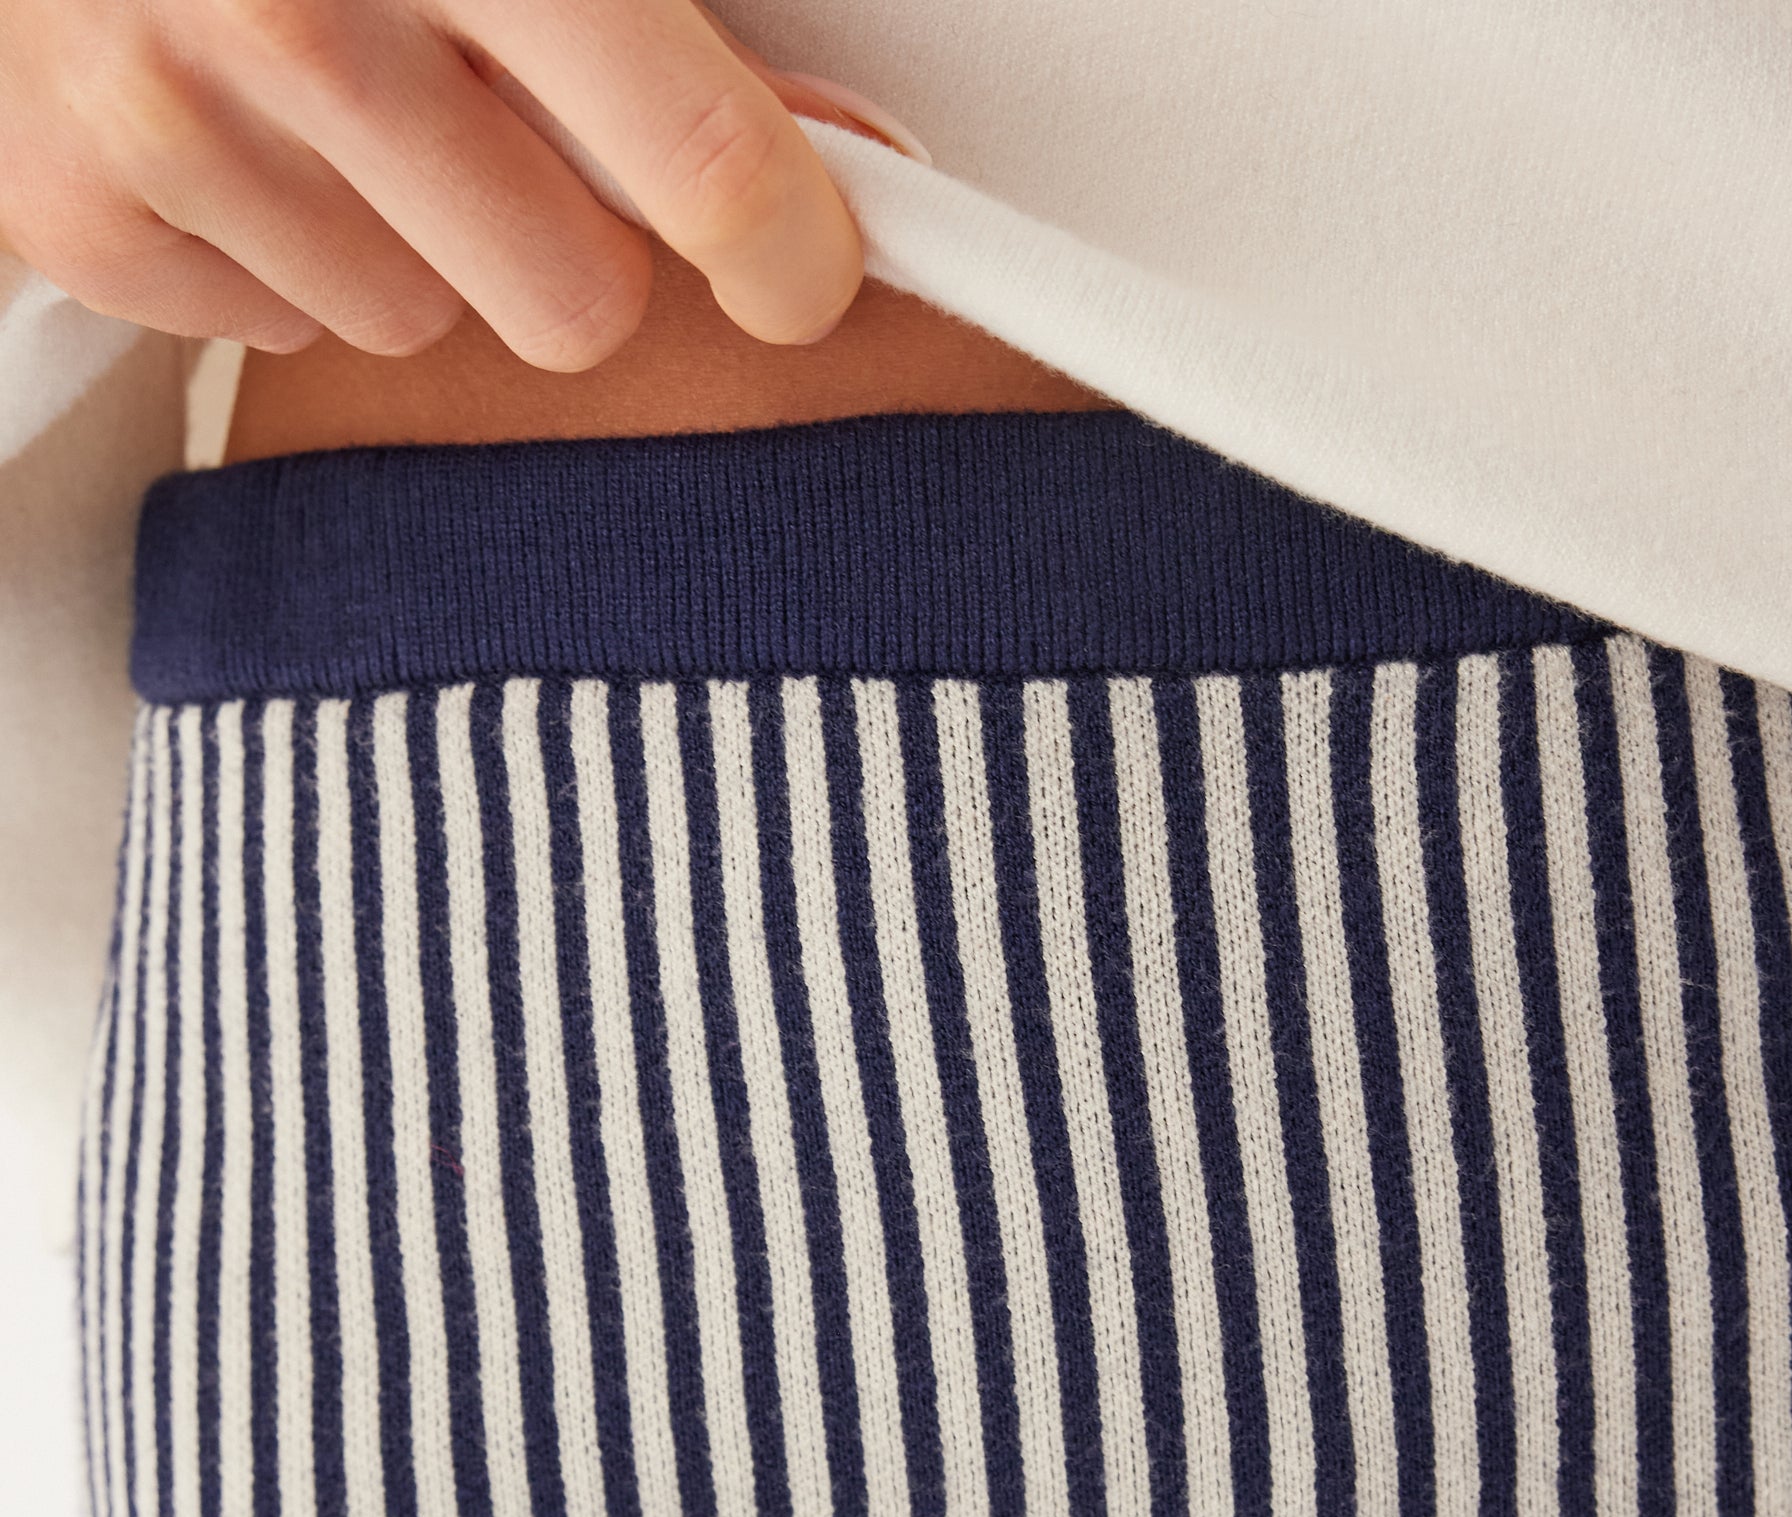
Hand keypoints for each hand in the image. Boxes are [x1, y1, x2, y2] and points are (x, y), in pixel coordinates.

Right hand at [0, 0, 868, 365]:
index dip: (786, 245)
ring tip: (336, 89)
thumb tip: (831, 141)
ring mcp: (172, 121)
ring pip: (417, 324)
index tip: (802, 274)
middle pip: (572, 306)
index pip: (697, 158)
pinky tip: (239, 123)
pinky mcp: (78, 210)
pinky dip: (276, 248)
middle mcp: (305, 15)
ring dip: (410, 235)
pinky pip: (274, 329)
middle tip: (509, 128)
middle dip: (569, 240)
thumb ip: (659, 14)